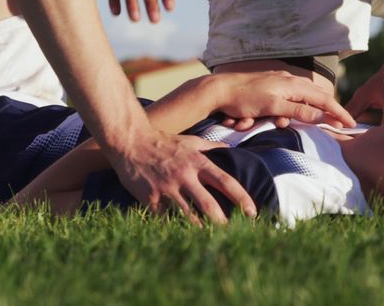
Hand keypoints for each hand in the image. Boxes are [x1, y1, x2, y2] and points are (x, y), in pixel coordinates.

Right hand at [110, 128, 254, 224]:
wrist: (131, 143)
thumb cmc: (164, 142)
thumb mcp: (190, 141)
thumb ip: (212, 146)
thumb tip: (232, 149)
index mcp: (197, 163)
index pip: (226, 181)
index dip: (242, 198)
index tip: (252, 213)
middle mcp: (184, 176)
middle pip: (208, 204)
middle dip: (222, 222)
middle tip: (233, 234)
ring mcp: (166, 189)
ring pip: (187, 216)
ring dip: (200, 230)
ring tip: (211, 241)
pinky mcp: (150, 199)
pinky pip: (165, 219)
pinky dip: (174, 229)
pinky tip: (182, 238)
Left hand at [213, 71, 355, 130]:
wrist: (218, 90)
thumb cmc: (245, 98)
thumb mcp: (274, 107)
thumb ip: (299, 110)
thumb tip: (322, 115)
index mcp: (293, 84)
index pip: (324, 99)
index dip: (338, 113)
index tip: (350, 125)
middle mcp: (289, 81)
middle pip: (314, 98)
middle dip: (319, 115)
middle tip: (332, 126)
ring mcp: (278, 84)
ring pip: (294, 104)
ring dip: (282, 119)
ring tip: (260, 123)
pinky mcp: (268, 89)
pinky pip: (278, 105)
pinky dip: (270, 115)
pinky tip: (249, 120)